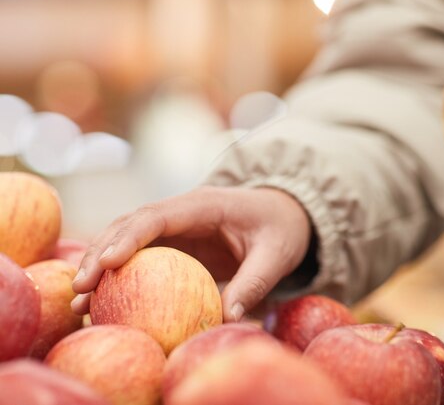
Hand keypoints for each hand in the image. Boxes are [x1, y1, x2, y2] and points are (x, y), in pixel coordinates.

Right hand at [71, 186, 311, 321]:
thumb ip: (255, 282)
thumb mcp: (277, 254)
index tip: (108, 263)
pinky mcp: (174, 244)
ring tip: (79, 302)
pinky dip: (119, 276)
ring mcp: (175, 227)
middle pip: (130, 225)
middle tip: (79, 289)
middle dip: (101, 253)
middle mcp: (181, 212)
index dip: (130, 236)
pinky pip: (140, 257)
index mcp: (204, 204)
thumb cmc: (281, 228)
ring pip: (126, 239)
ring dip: (101, 265)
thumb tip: (231, 319)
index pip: (158, 216)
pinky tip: (102, 303)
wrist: (283, 214)